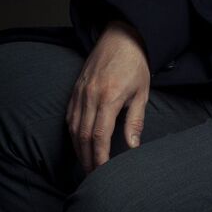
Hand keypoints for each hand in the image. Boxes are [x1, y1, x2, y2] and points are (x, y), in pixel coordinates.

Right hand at [66, 19, 150, 174]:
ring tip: (87, 164)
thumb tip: (132, 146)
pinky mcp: (75, 89)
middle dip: (87, 159)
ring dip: (78, 149)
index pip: (99, 136)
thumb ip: (135, 120)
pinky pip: (69, 116)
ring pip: (73, 129)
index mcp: (108, 98)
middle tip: (94, 176)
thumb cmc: (135, 64)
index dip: (99, 157)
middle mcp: (90, 96)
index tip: (103, 172)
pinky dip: (73, 134)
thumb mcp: (142, 92)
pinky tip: (79, 143)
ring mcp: (80, 92)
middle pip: (83, 137)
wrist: (121, 36)